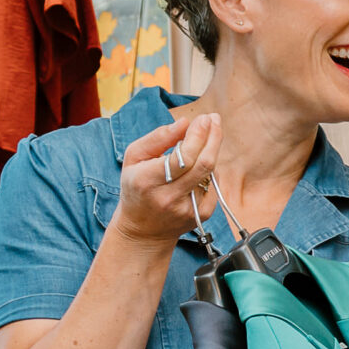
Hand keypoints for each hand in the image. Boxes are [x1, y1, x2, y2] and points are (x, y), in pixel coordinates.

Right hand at [111, 112, 221, 249]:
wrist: (143, 230)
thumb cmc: (136, 187)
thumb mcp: (134, 159)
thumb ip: (158, 138)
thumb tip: (185, 123)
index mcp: (147, 181)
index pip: (182, 157)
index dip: (197, 136)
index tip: (204, 118)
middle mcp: (168, 197)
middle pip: (203, 164)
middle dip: (213, 137)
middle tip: (214, 119)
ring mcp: (187, 208)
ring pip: (210, 173)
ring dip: (211, 151)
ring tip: (208, 136)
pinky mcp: (202, 215)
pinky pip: (214, 185)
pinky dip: (209, 171)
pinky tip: (198, 168)